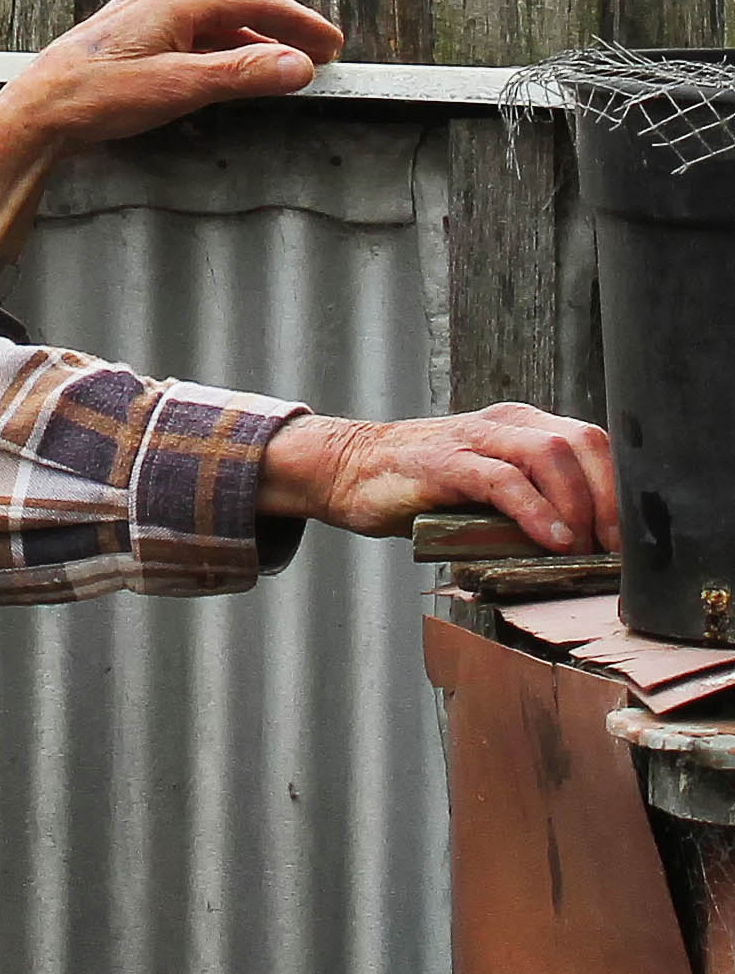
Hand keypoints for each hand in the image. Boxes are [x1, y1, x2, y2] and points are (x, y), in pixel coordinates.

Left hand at [0, 0, 343, 260]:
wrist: (34, 114)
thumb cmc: (94, 98)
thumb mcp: (178, 88)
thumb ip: (241, 75)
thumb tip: (297, 65)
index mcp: (176, 1)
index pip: (255, 1)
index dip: (299, 22)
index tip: (331, 44)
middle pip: (238, 2)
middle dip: (282, 25)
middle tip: (318, 50)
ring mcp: (144, 16)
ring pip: (214, 19)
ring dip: (253, 39)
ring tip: (283, 64)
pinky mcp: (131, 38)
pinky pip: (191, 33)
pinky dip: (223, 48)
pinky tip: (229, 70)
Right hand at [257, 403, 619, 553]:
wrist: (344, 471)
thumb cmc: (417, 488)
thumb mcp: (483, 490)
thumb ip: (526, 501)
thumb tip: (580, 550)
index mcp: (521, 426)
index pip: (592, 444)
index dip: (620, 489)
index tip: (628, 539)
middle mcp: (504, 423)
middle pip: (584, 443)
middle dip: (610, 499)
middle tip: (615, 549)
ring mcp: (473, 439)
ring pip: (551, 455)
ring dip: (579, 506)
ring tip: (584, 549)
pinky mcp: (445, 462)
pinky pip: (504, 480)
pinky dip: (535, 511)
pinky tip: (551, 541)